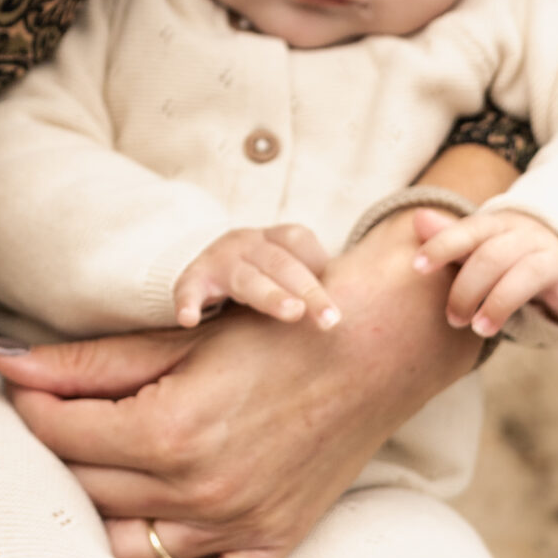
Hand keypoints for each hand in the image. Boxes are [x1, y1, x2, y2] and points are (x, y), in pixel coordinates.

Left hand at [0, 204, 477, 557]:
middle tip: (50, 427)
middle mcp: (197, 491)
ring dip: (94, 518)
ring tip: (85, 482)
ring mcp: (234, 528)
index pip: (59, 434)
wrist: (367, 352)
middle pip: (85, 489)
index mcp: (167, 432)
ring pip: (127, 549)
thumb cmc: (270, 332)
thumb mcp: (173, 338)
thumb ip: (85, 361)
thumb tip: (2, 359)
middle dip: (55, 455)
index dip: (29, 405)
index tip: (21, 385)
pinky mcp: (269, 547)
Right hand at [173, 223, 338, 330]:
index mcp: (275, 238)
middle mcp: (248, 243)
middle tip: (329, 318)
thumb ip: (316, 281)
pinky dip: (188, 301)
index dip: (320, 268)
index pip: (300, 242)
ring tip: (291, 313)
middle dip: (308, 290)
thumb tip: (369, 312)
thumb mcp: (287, 268)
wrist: (207, 263)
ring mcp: (219, 259)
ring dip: (270, 295)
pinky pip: (188, 288)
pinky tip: (190, 319)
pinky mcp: (193, 278)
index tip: (341, 303)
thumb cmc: (263, 273)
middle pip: (282, 263)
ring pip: (246, 277)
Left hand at [412, 205, 557, 341]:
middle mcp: (530, 238)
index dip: (442, 246)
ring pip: (529, 275)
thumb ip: (449, 237)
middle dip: (467, 289)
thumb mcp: (480, 245)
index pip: (469, 231)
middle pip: (494, 256)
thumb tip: (418, 218)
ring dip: (500, 304)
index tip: (417, 267)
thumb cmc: (509, 254)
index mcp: (501, 225)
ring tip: (480, 330)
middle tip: (453, 319)